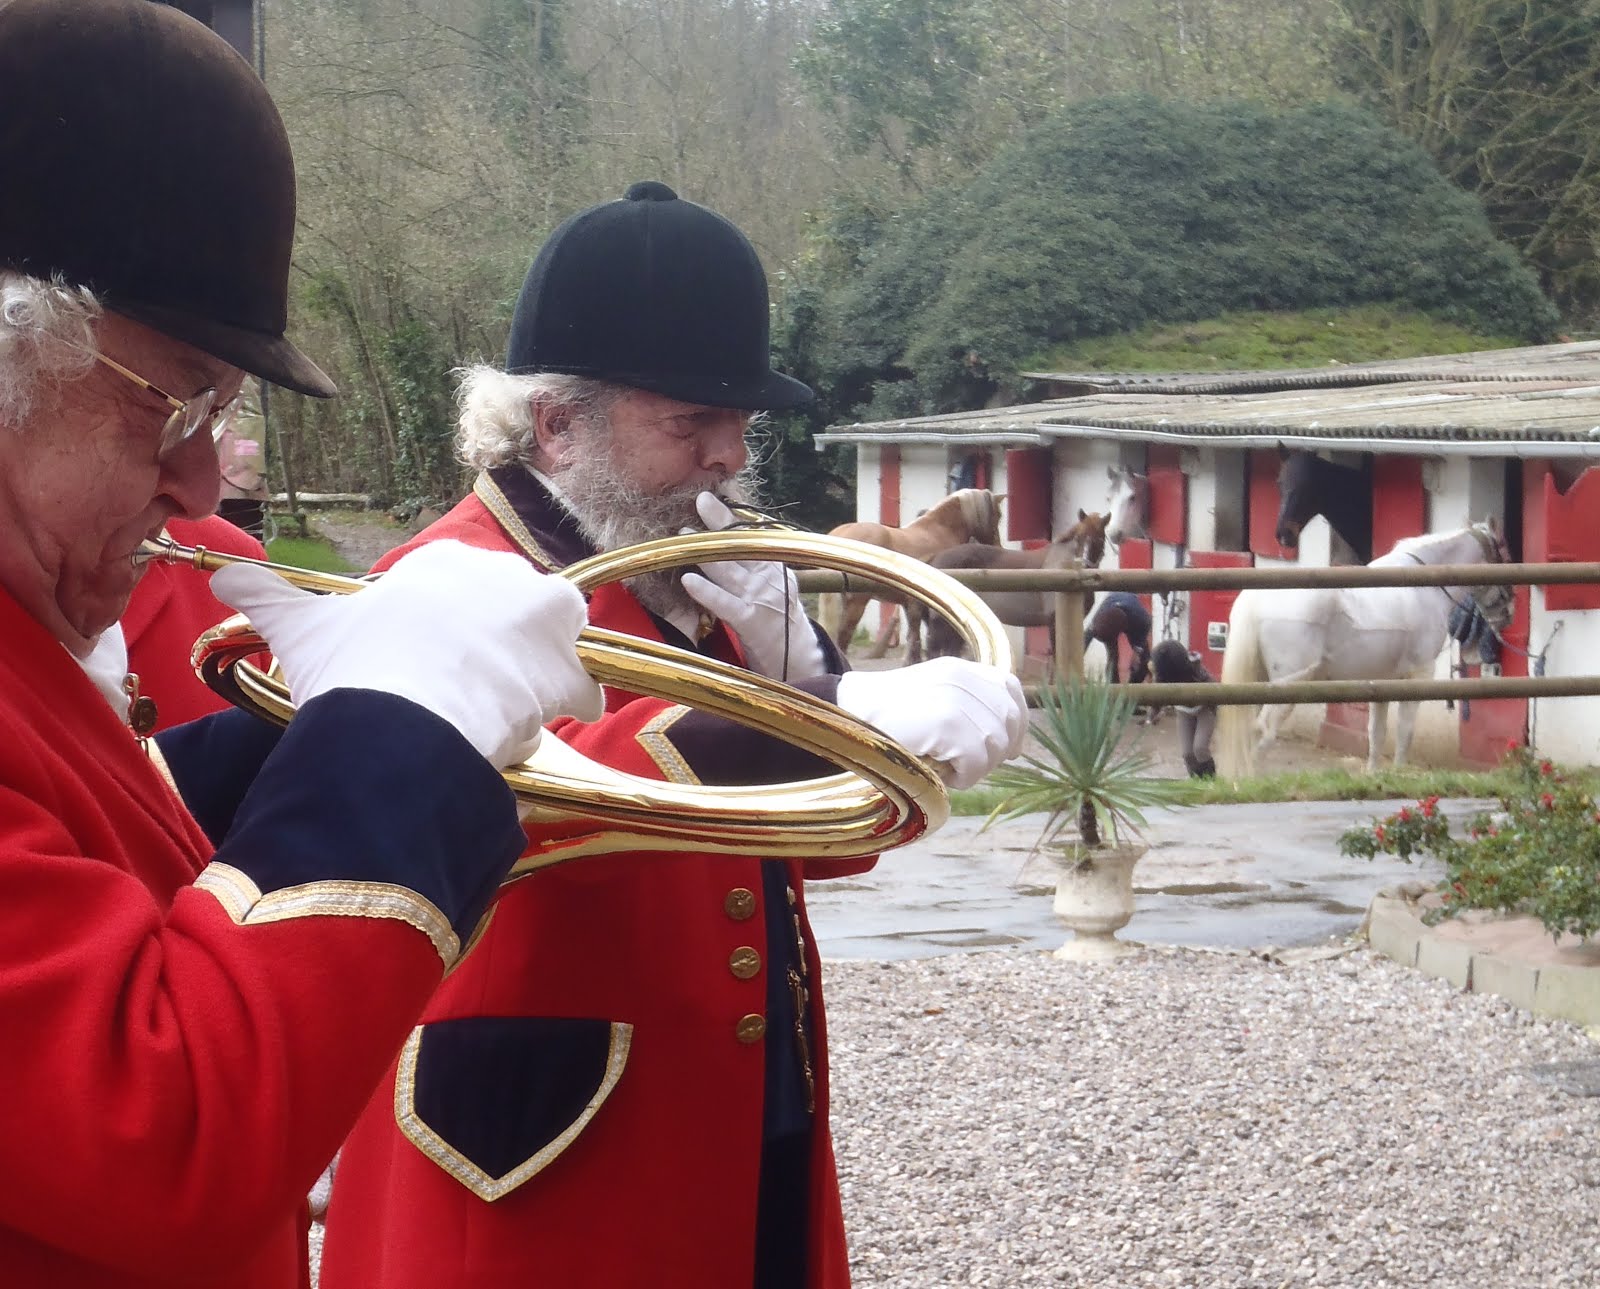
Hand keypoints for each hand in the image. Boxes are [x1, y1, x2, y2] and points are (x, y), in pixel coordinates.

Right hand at [212, 541, 602, 768]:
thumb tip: (223, 575)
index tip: (432, 663)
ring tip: (502, 713)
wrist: (401, 722)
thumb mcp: (302, 628)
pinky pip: (581, 687)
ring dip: (536, 675)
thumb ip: (266, 597)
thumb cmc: (354, 669)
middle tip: (464, 694)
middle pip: (511, 616)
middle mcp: (500, 576)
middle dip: (498, 650)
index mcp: (442, 562)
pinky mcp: (567, 668)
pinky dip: (567, 708)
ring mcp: (541, 620)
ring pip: (550, 647)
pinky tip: (540, 729)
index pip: (461, 589)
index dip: (451, 631)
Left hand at [680, 492, 827, 680]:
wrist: (799, 661)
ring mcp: (762, 598)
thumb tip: (734, 534)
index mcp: (776, 564)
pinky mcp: (751, 622)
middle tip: (701, 499)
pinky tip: (688, 579)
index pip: (756, 532)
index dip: (738, 510)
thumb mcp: (774, 584)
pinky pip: (725, 603)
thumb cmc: (778, 620)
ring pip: (729, 569)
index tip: (722, 488)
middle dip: (721, 520)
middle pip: (743, 544)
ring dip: (705, 550)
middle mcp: (771, 577)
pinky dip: (706, 591)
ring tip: (684, 534)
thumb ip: (756, 561)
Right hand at [835, 656, 1027, 789]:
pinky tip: (941, 772)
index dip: (1016, 721)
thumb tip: (1012, 747)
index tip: (1008, 747)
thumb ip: (968, 709)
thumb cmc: (887, 719)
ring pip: (996, 745)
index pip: (1009, 688)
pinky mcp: (947, 723)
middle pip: (1008, 720)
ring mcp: (956, 699)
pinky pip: (977, 762)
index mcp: (961, 669)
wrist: (847, 717)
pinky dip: (964, 777)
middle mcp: (962, 678)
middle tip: (967, 764)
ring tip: (948, 767)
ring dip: (977, 767)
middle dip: (997, 750)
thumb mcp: (932, 698)